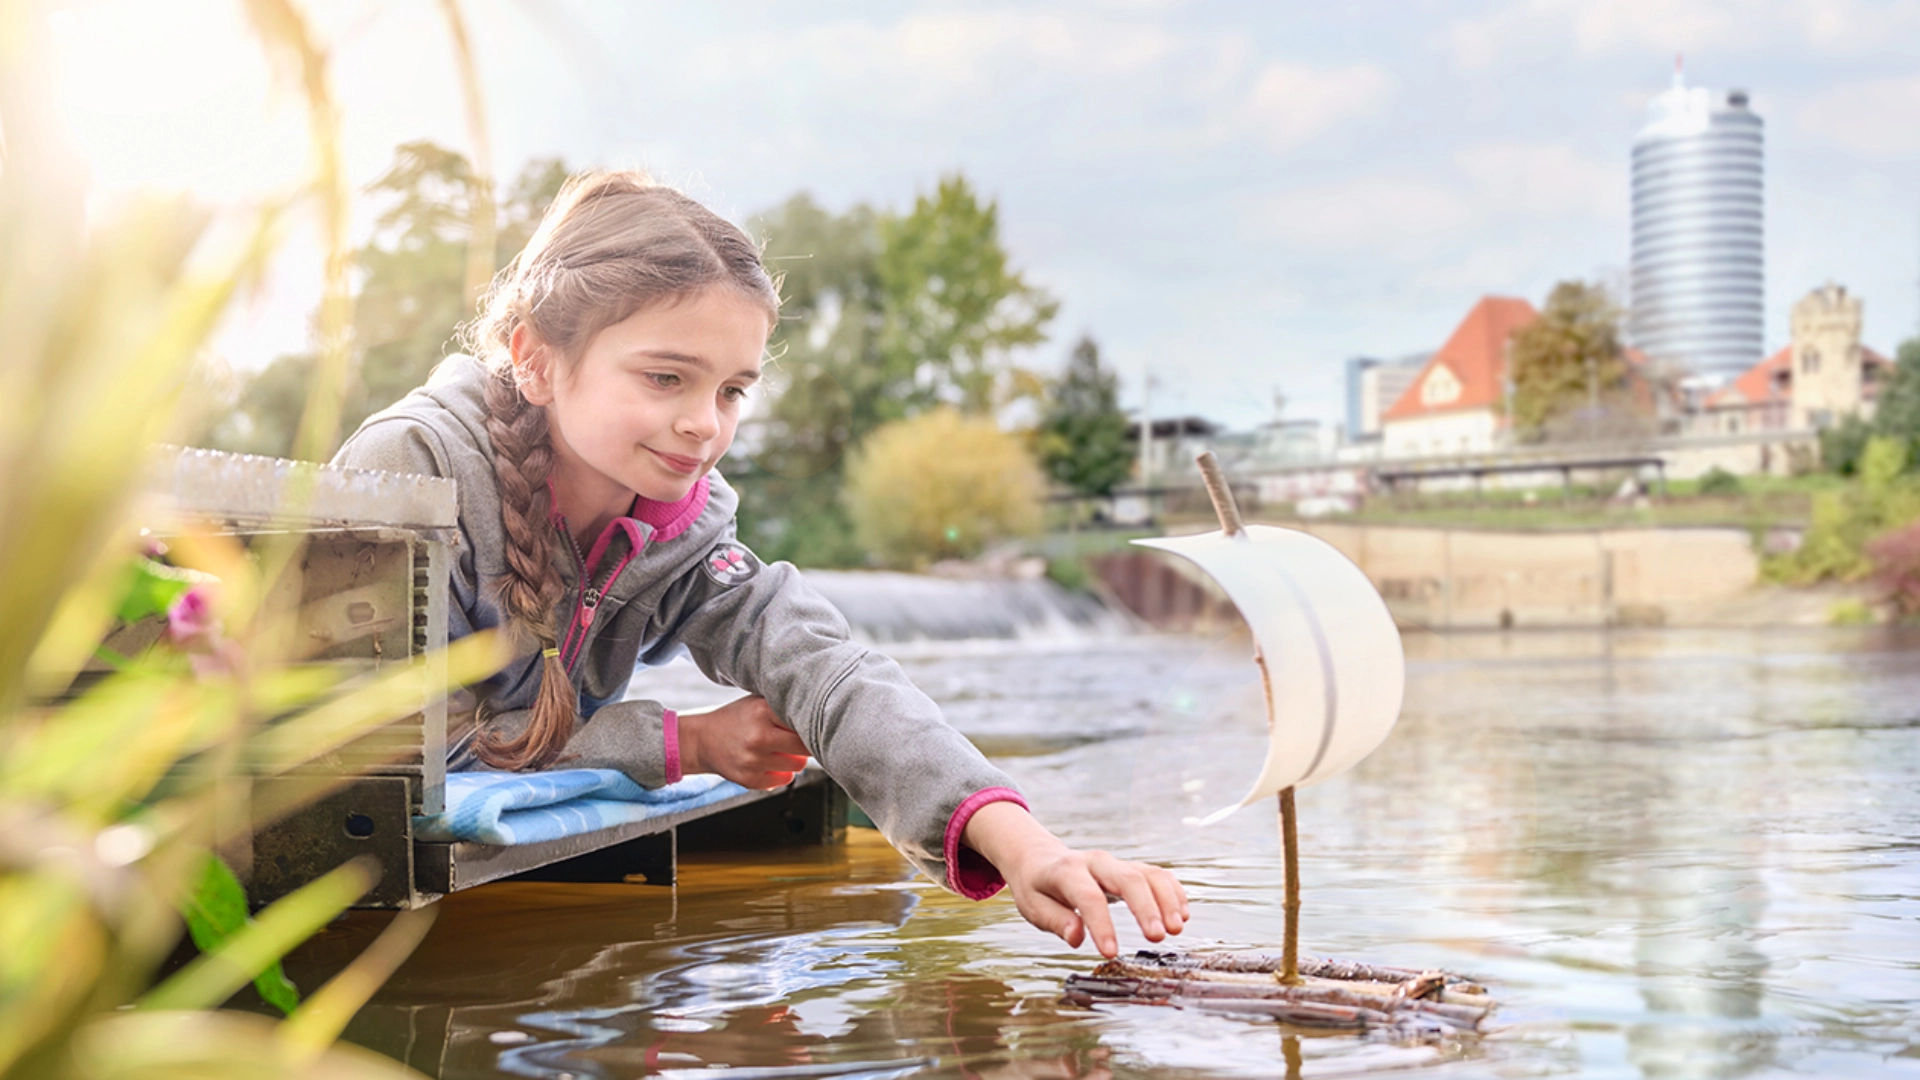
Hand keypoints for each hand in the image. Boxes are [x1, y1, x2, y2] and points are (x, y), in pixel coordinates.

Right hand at [677, 695, 809, 789]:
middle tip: (804, 739)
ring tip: (783, 749)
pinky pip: (784, 779)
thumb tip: (821, 712)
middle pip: (806, 746)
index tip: (818, 724)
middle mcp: (758, 737)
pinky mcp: (750, 780)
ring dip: (796, 759)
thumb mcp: (757, 702)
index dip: (814, 723)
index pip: (804, 721)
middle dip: (809, 743)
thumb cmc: (735, 719)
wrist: (701, 740)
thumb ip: (784, 706)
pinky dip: (782, 772)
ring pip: (798, 765)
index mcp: (762, 711)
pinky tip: (771, 761)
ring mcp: (753, 761)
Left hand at [962, 801, 1188, 958]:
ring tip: (1176, 929)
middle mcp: (1096, 862)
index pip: (1089, 897)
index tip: (1111, 953)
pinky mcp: (1130, 869)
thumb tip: (1077, 938)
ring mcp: (1116, 863)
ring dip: (1166, 900)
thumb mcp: (1034, 906)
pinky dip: (1173, 892)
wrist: (1040, 857)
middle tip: (1157, 937)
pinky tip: (1182, 914)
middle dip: (1145, 907)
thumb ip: (1055, 921)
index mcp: (1067, 871)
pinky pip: (1157, 875)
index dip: (1101, 925)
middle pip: (1128, 879)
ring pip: (1148, 874)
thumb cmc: (1038, 887)